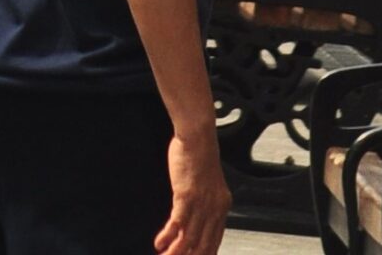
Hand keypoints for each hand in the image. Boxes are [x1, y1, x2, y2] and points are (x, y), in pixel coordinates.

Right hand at [156, 130, 228, 254]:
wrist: (198, 138)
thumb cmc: (199, 155)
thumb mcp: (208, 182)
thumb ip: (205, 200)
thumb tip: (194, 212)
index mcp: (221, 207)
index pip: (215, 240)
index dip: (204, 254)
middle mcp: (214, 210)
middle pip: (203, 244)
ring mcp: (201, 205)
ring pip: (190, 238)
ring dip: (176, 252)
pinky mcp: (186, 197)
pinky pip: (177, 224)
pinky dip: (167, 237)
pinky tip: (159, 244)